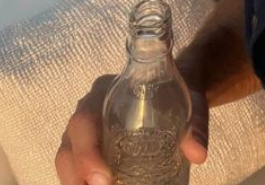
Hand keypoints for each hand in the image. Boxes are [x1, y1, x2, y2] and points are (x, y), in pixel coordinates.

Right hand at [55, 75, 209, 184]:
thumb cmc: (178, 90)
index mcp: (106, 93)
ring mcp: (89, 135)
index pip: (83, 121)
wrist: (177, 88)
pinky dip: (83, 180)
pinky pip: (78, 169)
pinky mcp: (94, 152)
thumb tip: (198, 154)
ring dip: (77, 182)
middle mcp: (90, 113)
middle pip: (68, 147)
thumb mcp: (190, 100)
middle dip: (77, 176)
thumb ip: (196, 122)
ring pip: (67, 162)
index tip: (103, 179)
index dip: (85, 152)